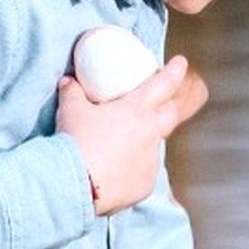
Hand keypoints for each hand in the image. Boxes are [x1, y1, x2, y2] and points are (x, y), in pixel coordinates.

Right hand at [56, 56, 207, 212]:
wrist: (74, 183)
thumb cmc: (75, 142)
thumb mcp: (70, 111)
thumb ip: (72, 93)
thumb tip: (68, 82)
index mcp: (137, 109)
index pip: (165, 83)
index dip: (175, 71)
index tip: (180, 63)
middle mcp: (150, 133)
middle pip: (173, 113)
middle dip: (175, 103)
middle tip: (170, 99)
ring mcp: (151, 160)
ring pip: (155, 145)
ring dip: (145, 140)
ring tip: (124, 143)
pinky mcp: (145, 185)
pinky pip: (143, 172)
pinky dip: (133, 168)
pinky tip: (116, 170)